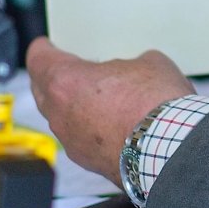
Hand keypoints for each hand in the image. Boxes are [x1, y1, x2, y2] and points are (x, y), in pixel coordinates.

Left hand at [25, 37, 192, 180]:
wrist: (169, 149)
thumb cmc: (154, 105)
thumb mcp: (148, 63)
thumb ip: (128, 65)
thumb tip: (132, 74)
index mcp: (66, 81)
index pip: (39, 60)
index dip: (42, 50)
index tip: (44, 46)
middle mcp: (60, 114)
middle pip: (43, 91)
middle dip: (53, 80)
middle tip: (69, 71)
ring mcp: (71, 141)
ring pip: (61, 118)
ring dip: (72, 107)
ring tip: (96, 98)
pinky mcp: (88, 162)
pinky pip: (79, 139)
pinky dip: (89, 130)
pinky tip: (111, 124)